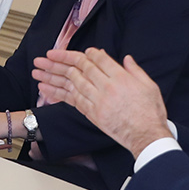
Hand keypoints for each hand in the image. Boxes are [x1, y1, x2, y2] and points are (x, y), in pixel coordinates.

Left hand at [34, 48, 170, 156]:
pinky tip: (45, 88)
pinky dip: (57, 93)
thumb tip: (126, 59)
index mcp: (121, 77)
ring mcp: (97, 101)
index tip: (81, 52)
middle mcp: (106, 87)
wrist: (146, 136)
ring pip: (71, 82)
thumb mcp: (149, 86)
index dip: (88, 53)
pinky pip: (71, 100)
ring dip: (53, 74)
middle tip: (46, 55)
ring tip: (38, 69)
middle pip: (80, 68)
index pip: (98, 59)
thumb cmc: (150, 113)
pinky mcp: (92, 114)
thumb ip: (135, 70)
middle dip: (61, 59)